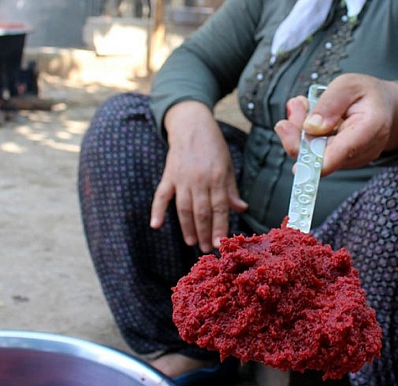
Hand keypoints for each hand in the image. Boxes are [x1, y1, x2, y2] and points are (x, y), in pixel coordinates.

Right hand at [150, 101, 247, 252]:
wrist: (191, 125)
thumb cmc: (213, 146)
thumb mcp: (227, 166)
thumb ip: (231, 189)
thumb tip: (241, 208)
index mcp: (217, 177)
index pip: (220, 208)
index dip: (220, 227)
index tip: (221, 244)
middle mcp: (200, 179)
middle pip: (202, 212)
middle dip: (205, 233)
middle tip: (207, 250)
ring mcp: (182, 178)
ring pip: (184, 208)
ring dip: (187, 228)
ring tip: (192, 243)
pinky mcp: (168, 175)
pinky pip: (161, 195)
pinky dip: (157, 210)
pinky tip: (156, 225)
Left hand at [274, 73, 397, 175]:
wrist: (383, 107)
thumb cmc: (367, 94)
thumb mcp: (348, 85)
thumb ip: (330, 103)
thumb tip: (310, 128)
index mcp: (372, 127)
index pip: (345, 149)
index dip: (320, 160)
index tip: (297, 168)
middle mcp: (363, 150)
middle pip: (322, 156)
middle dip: (298, 133)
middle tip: (296, 105)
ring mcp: (351, 160)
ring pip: (314, 155)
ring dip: (299, 131)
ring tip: (304, 105)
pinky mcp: (339, 161)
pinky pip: (315, 154)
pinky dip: (306, 136)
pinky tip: (310, 117)